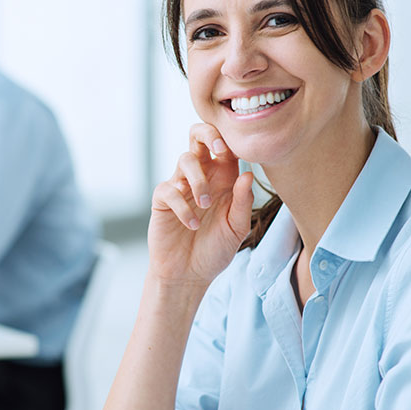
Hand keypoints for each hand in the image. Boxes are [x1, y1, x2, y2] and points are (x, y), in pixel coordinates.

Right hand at [148, 123, 254, 288]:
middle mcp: (201, 176)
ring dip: (198, 180)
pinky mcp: (163, 200)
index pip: (225, 146)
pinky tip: (193, 225)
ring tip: (206, 205)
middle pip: (198, 136)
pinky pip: (170, 190)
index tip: (238, 152)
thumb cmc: (215, 249)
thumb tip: (247, 174)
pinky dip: (183, 206)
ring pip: (185, 159)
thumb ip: (242, 202)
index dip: (231, 140)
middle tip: (219, 151)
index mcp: (223, 178)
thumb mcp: (236, 228)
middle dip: (208, 135)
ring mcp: (180, 186)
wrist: (189, 274)